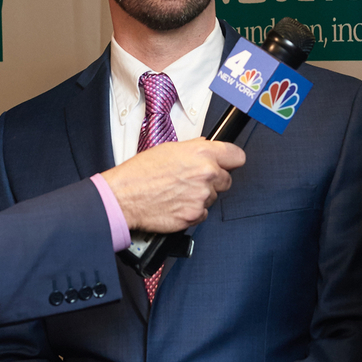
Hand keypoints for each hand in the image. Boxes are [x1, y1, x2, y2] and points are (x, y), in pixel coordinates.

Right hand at [100, 138, 244, 232]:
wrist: (124, 197)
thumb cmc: (140, 173)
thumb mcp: (168, 149)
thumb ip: (194, 148)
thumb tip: (206, 146)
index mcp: (202, 153)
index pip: (237, 156)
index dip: (231, 160)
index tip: (228, 163)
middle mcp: (206, 174)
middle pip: (227, 180)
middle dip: (214, 181)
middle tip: (193, 180)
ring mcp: (202, 196)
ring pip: (213, 197)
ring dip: (201, 196)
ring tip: (178, 192)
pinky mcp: (195, 215)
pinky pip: (203, 213)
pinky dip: (192, 210)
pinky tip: (176, 203)